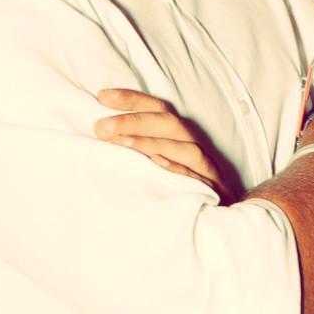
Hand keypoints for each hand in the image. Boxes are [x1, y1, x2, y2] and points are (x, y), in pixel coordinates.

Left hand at [94, 88, 233, 201]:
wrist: (213, 216)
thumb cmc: (176, 185)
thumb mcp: (153, 160)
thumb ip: (134, 144)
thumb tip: (101, 130)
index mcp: (177, 134)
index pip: (156, 108)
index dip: (131, 99)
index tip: (102, 96)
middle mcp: (191, 144)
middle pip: (168, 123)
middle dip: (134, 121)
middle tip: (102, 126)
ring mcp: (204, 167)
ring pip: (183, 148)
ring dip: (151, 142)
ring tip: (121, 142)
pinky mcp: (212, 189)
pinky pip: (197, 176)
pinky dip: (178, 169)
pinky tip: (157, 163)